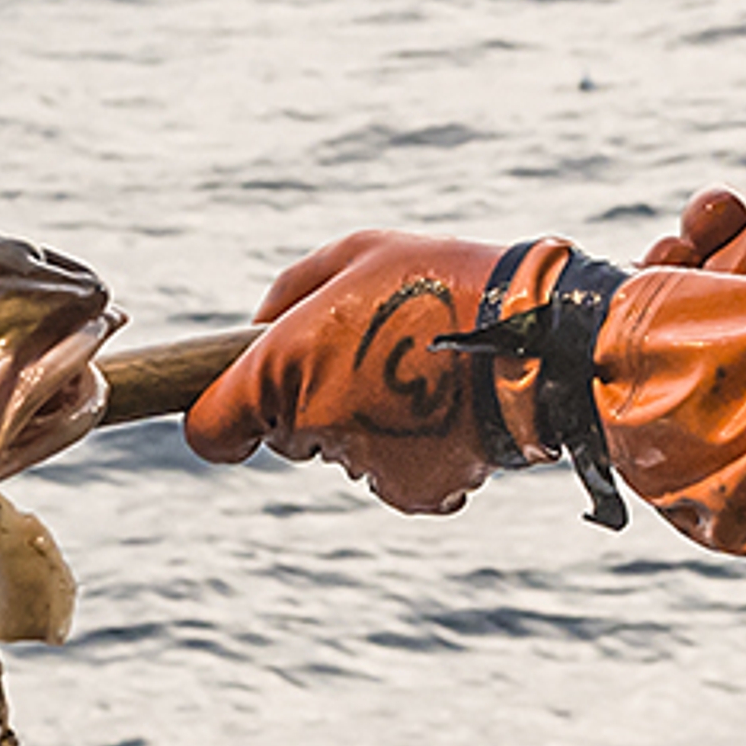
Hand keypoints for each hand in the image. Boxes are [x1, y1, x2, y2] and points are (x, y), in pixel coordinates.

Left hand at [185, 231, 522, 513]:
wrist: (535, 334)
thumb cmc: (441, 280)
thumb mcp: (357, 253)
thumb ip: (291, 292)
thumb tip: (255, 329)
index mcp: (281, 366)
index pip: (210, 430)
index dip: (224, 419)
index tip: (245, 410)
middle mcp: (313, 424)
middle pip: (287, 435)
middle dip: (314, 403)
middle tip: (373, 356)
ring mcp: (363, 464)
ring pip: (345, 452)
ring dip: (370, 423)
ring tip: (424, 373)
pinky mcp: (414, 492)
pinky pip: (397, 475)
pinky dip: (416, 450)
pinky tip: (449, 408)